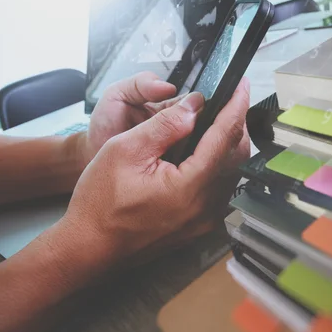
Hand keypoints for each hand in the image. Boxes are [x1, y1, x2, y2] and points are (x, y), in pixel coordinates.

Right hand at [58, 79, 250, 267]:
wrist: (89, 248)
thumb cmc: (99, 203)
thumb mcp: (125, 150)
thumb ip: (165, 125)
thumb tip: (195, 105)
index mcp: (191, 187)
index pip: (225, 137)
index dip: (236, 106)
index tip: (241, 84)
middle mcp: (206, 206)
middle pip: (236, 155)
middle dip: (235, 123)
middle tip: (228, 98)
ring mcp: (204, 219)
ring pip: (231, 172)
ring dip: (228, 143)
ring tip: (215, 119)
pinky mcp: (198, 224)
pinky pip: (220, 187)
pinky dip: (218, 163)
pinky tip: (204, 150)